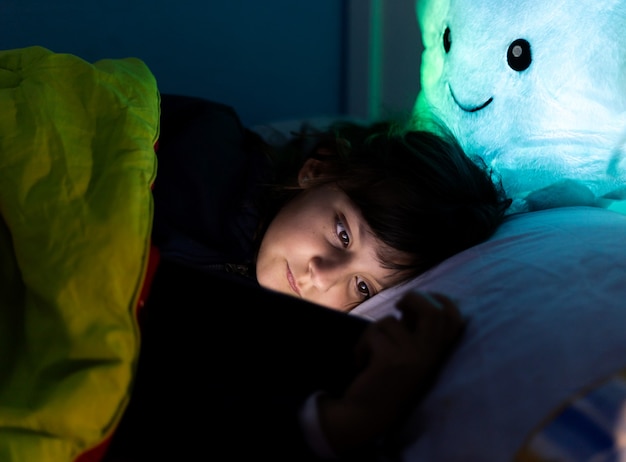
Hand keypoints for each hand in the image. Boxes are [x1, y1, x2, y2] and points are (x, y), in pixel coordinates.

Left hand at [317, 291, 464, 455]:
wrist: (367, 415)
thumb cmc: (386, 382)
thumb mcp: (409, 356)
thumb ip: (415, 332)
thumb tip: (414, 300)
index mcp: (437, 355)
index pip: (454, 320)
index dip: (442, 300)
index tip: (424, 298)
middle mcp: (430, 357)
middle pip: (434, 312)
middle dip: (414, 298)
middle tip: (399, 306)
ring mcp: (412, 358)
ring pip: (391, 321)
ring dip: (374, 331)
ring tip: (369, 349)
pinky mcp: (391, 360)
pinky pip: (373, 333)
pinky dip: (361, 344)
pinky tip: (360, 361)